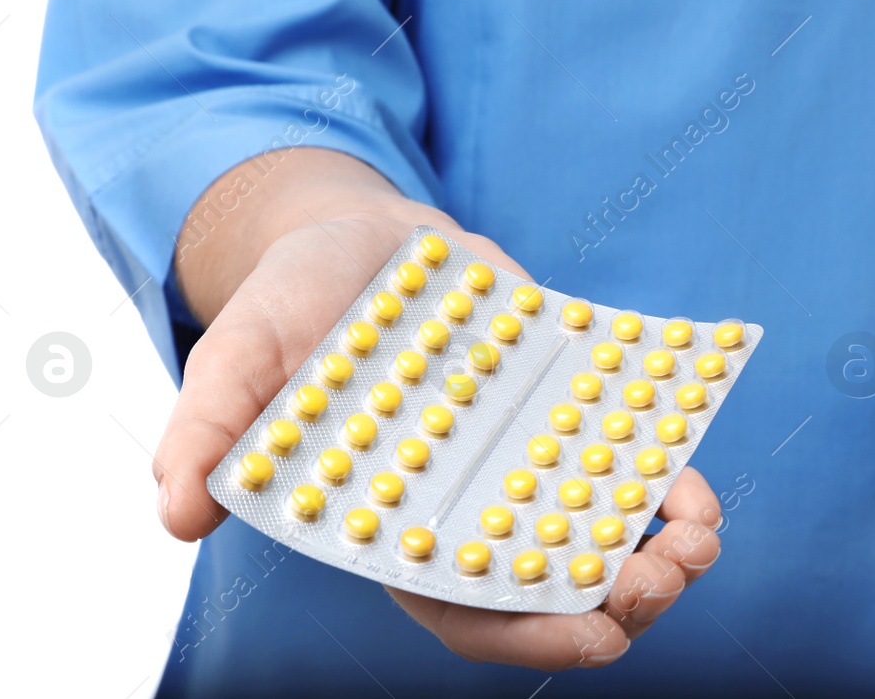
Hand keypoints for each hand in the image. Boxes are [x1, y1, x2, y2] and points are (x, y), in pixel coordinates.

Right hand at [154, 147, 720, 668]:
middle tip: (664, 581)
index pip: (463, 611)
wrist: (361, 235)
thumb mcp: (239, 356)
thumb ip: (210, 432)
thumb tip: (175, 517)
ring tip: (699, 538)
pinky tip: (697, 479)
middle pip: (551, 585)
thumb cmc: (292, 305)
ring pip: (603, 532)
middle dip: (620, 601)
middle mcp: (471, 506)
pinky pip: (627, 456)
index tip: (599, 639)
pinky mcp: (564, 407)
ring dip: (663, 551)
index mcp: (395, 525)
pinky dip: (669, 475)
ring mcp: (525, 459)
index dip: (530, 635)